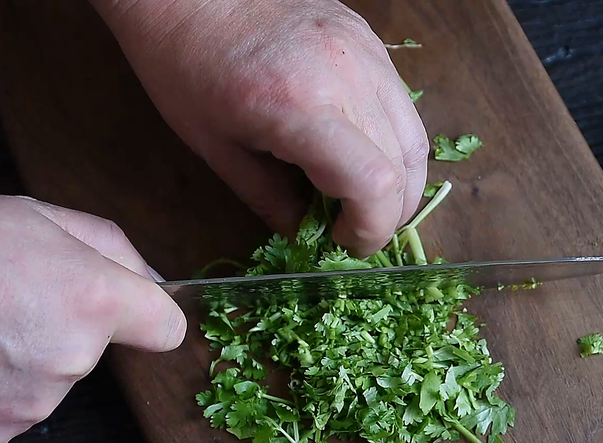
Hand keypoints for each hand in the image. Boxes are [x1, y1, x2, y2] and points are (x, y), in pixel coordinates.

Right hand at [0, 193, 185, 442]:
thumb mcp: (38, 216)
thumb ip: (112, 248)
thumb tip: (155, 280)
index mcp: (94, 301)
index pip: (165, 327)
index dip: (146, 313)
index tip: (128, 307)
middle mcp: (72, 359)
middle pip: (95, 349)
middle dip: (65, 325)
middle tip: (11, 296)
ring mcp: (29, 403)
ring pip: (50, 379)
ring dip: (24, 358)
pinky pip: (10, 407)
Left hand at [90, 0, 429, 256]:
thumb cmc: (187, 67)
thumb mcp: (217, 150)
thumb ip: (270, 201)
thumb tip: (307, 237)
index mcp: (300, 107)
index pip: (375, 184)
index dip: (371, 228)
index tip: (344, 243)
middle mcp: (347, 77)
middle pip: (406, 167)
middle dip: (387, 213)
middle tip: (350, 227)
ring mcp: (366, 53)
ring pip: (416, 138)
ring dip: (399, 181)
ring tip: (361, 197)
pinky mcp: (371, 41)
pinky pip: (402, 106)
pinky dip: (392, 143)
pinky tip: (359, 152)